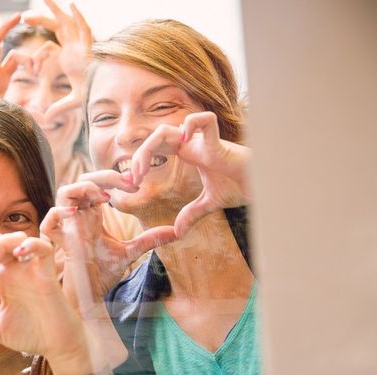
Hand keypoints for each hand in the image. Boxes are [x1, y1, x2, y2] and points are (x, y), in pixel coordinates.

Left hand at [0, 232, 94, 374]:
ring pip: (16, 238)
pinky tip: (19, 254)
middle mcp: (15, 270)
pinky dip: (31, 245)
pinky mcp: (48, 273)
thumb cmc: (30, 334)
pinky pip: (43, 247)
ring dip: (0, 245)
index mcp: (1, 280)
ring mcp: (31, 269)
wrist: (58, 346)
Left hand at [23, 0, 92, 120]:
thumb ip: (58, 107)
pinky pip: (84, 28)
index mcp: (68, 56)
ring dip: (54, 10)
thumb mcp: (72, 101)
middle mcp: (74, 46)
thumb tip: (45, 119)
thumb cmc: (93, 93)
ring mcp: (82, 43)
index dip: (38, 55)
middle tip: (22, 17)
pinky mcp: (91, 45)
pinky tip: (71, 5)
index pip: (48, 46)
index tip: (31, 68)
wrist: (108, 91)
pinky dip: (78, 17)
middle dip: (40, 20)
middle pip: (55, 27)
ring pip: (66, 22)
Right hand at [41, 177, 174, 306]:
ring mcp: (68, 229)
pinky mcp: (60, 245)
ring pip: (62, 193)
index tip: (135, 184)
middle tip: (127, 184)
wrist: (91, 297)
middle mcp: (79, 217)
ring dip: (82, 189)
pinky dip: (58, 215)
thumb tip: (177, 232)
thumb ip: (149, 239)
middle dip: (103, 177)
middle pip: (81, 181)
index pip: (97, 184)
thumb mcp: (130, 251)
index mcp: (92, 215)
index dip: (114, 178)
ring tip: (103, 198)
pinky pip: (49, 223)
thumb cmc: (103, 272)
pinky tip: (77, 215)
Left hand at [130, 111, 251, 237]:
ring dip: (151, 145)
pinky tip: (182, 141)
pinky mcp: (219, 143)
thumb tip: (177, 232)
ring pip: (169, 128)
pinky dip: (191, 125)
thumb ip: (191, 214)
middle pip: (157, 137)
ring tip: (145, 168)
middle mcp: (193, 144)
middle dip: (140, 154)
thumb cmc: (239, 187)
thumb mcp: (208, 204)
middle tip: (134, 177)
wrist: (261, 187)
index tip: (135, 182)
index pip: (158, 147)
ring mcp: (204, 142)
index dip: (142, 160)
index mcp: (188, 153)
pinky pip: (205, 120)